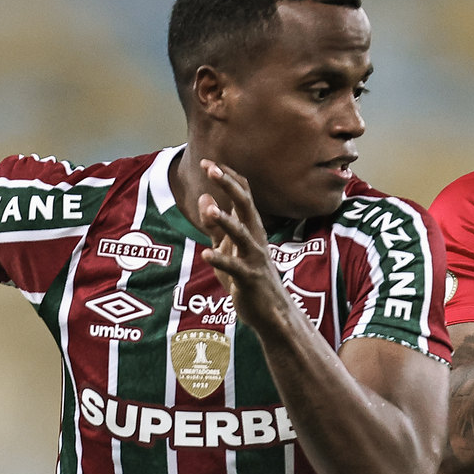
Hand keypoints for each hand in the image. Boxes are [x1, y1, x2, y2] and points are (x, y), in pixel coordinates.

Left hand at [196, 160, 290, 329]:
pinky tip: (206, 255)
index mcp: (251, 228)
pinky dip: (221, 261)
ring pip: (242, 235)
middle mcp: (255, 238)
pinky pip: (235, 268)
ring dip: (226, 222)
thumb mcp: (226, 248)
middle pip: (245, 205)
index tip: (209, 161)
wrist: (270, 312)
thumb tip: (203, 197)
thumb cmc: (248, 277)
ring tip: (210, 211)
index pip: (243, 195)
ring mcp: (254, 258)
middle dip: (228, 186)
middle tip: (211, 168)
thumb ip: (214, 226)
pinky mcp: (249, 280)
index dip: (227, 177)